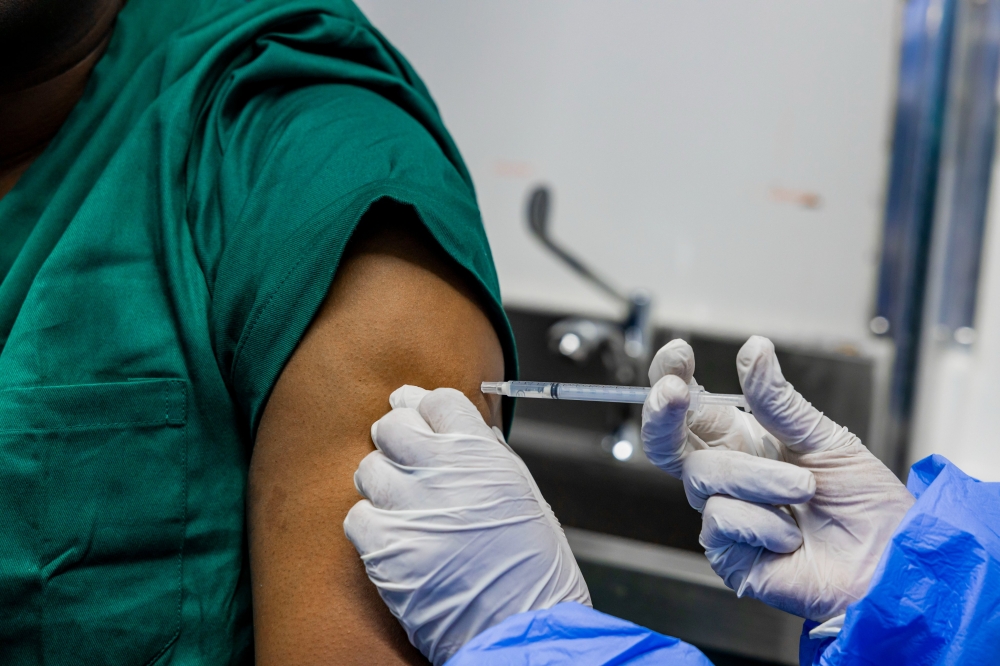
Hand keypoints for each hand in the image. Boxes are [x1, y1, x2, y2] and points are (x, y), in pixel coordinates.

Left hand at [343, 386, 590, 665]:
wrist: (521, 624)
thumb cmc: (533, 566)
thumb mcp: (523, 493)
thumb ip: (487, 457)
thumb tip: (458, 432)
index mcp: (483, 454)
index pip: (437, 401)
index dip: (423, 405)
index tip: (415, 411)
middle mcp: (444, 472)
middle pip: (393, 425)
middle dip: (395, 437)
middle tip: (401, 454)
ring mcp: (411, 508)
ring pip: (369, 467)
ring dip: (380, 480)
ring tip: (399, 502)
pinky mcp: (385, 547)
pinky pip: (356, 515)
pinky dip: (369, 524)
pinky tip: (392, 535)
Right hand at [653, 336, 914, 621]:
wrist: (890, 562)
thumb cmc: (865, 504)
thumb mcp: (827, 439)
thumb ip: (780, 400)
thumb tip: (755, 349)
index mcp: (743, 442)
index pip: (691, 408)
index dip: (672, 378)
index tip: (679, 353)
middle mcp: (726, 477)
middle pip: (665, 443)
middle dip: (662, 414)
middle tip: (674, 394)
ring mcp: (723, 516)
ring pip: (702, 476)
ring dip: (758, 478)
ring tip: (805, 489)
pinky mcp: (727, 555)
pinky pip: (721, 520)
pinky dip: (763, 523)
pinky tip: (791, 537)